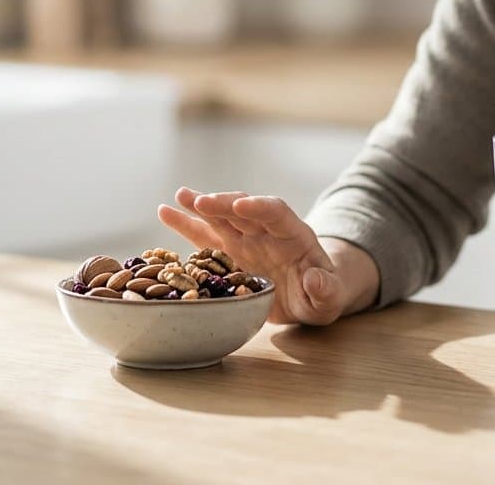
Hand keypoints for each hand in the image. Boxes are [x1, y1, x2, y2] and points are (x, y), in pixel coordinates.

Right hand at [157, 187, 378, 325]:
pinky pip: (205, 237)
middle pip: (243, 211)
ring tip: (178, 197)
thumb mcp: (330, 298)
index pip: (277, 213)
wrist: (310, 295)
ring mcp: (246, 239)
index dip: (259, 207)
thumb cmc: (323, 295)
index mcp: (294, 236)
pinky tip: (165, 211)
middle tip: (200, 201)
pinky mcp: (230, 252)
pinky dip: (186, 225)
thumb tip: (314, 279)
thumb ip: (325, 290)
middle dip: (223, 205)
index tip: (240, 206)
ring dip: (201, 206)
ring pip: (221, 218)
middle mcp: (266, 231)